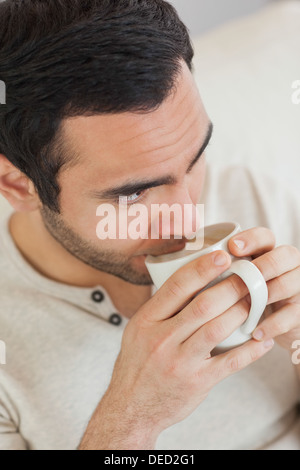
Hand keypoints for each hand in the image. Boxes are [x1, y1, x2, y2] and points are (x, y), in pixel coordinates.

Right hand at [80, 248, 273, 449]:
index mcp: (146, 320)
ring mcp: (179, 362)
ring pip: (218, 329)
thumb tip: (188, 280)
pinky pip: (229, 363)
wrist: (130, 407)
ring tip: (255, 301)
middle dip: (231, 287)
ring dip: (241, 312)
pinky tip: (262, 339)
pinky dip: (250, 350)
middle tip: (248, 276)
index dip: (202, 269)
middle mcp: (161, 339)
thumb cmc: (137, 364)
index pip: (177, 287)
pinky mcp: (196, 382)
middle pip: (203, 305)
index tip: (222, 256)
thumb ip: (161, 307)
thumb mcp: (138, 329)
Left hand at [228, 227, 299, 351]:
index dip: (251, 239)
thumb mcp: (231, 280)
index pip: (265, 236)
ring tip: (247, 306)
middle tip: (244, 277)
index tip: (232, 247)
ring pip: (291, 282)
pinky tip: (256, 333)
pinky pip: (293, 314)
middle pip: (284, 255)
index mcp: (266, 252)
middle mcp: (285, 265)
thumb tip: (186, 255)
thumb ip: (217, 268)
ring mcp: (296, 286)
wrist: (269, 326)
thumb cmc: (241, 298)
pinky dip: (274, 324)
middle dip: (263, 265)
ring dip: (269, 294)